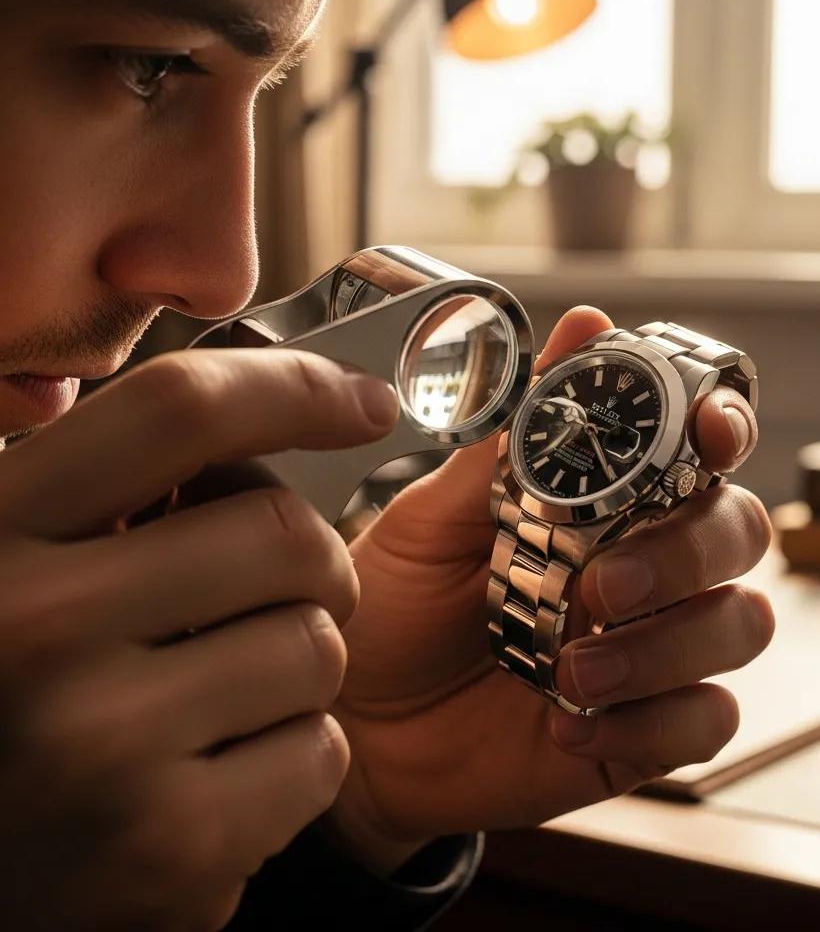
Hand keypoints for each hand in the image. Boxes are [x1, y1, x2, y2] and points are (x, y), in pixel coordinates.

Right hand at [0, 350, 397, 928]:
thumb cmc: (6, 698)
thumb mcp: (16, 563)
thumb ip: (111, 488)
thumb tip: (284, 405)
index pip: (179, 409)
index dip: (296, 389)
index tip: (366, 401)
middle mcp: (29, 627)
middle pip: (285, 534)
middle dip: (313, 562)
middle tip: (275, 597)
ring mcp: (96, 745)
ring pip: (318, 646)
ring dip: (300, 664)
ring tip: (224, 697)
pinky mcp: (168, 848)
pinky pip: (321, 753)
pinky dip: (296, 758)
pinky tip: (221, 777)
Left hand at [329, 308, 772, 870]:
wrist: (357, 724)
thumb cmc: (392, 609)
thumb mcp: (430, 518)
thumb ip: (508, 440)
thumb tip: (580, 329)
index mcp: (598, 503)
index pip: (698, 449)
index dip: (722, 426)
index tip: (708, 429)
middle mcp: (638, 566)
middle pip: (738, 529)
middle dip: (688, 549)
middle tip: (601, 581)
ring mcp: (647, 648)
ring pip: (740, 624)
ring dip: (667, 643)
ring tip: (572, 667)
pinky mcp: (642, 730)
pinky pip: (707, 721)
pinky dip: (650, 723)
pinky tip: (568, 723)